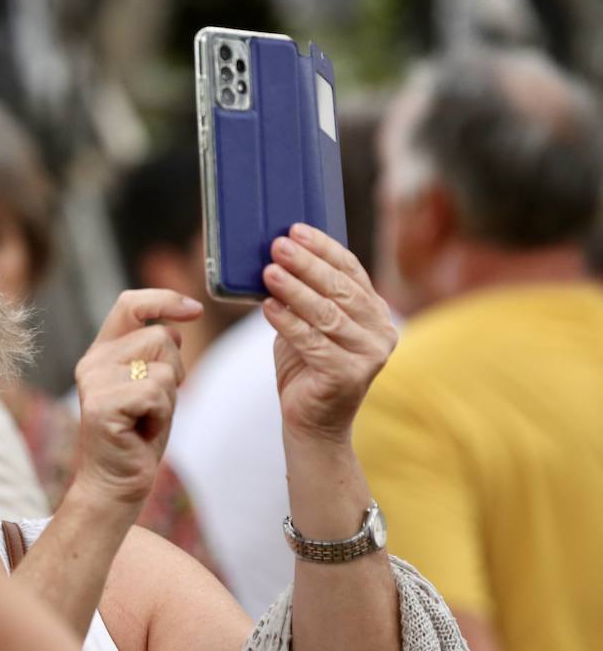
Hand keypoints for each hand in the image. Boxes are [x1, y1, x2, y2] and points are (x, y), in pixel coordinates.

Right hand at [74, 289, 202, 504]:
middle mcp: (93, 361)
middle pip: (160, 336)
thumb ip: (156, 354)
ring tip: (147, 418)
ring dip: (169, 396)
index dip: (164, 300)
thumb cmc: (137, 435)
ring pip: (163, 366)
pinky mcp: (102, 404)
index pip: (130, 304)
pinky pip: (156, 392)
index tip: (194, 311)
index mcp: (102, 351)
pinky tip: (143, 430)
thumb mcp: (151, 385)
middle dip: (175, 370)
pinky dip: (161, 414)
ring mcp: (94, 382)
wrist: (116, 482)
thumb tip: (174, 326)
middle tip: (154, 404)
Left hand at [261, 223, 396, 445]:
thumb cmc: (306, 365)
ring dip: (295, 290)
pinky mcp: (350, 376)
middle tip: (278, 245)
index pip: (351, 271)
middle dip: (307, 264)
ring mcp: (370, 355)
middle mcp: (381, 331)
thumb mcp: (307, 322)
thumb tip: (277, 254)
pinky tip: (268, 307)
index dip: (324, 248)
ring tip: (269, 272)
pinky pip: (314, 342)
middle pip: (340, 289)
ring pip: (327, 314)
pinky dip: (288, 323)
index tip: (296, 229)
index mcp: (375, 311)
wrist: (312, 421)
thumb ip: (305, 294)